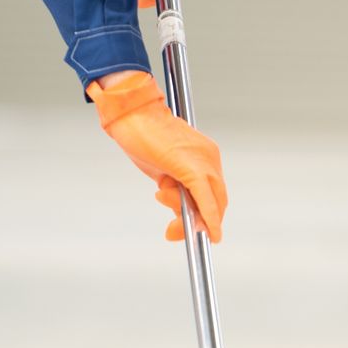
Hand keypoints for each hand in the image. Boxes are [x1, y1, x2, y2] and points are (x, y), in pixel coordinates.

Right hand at [89, 71, 227, 242]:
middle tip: (173, 232)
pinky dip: (209, 218)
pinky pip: (205, 199)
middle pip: (217, 201)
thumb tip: (181, 214)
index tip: (189, 229)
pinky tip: (212, 233)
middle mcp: (210, 157)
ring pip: (210, 202)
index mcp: (204, 155)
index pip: (213, 193)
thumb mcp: (162, 170)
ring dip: (185, 215)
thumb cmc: (141, 137)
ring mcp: (204, 161)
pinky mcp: (192, 167)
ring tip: (159, 192)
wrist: (130, 114)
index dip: (205, 216)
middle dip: (200, 223)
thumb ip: (174, 190)